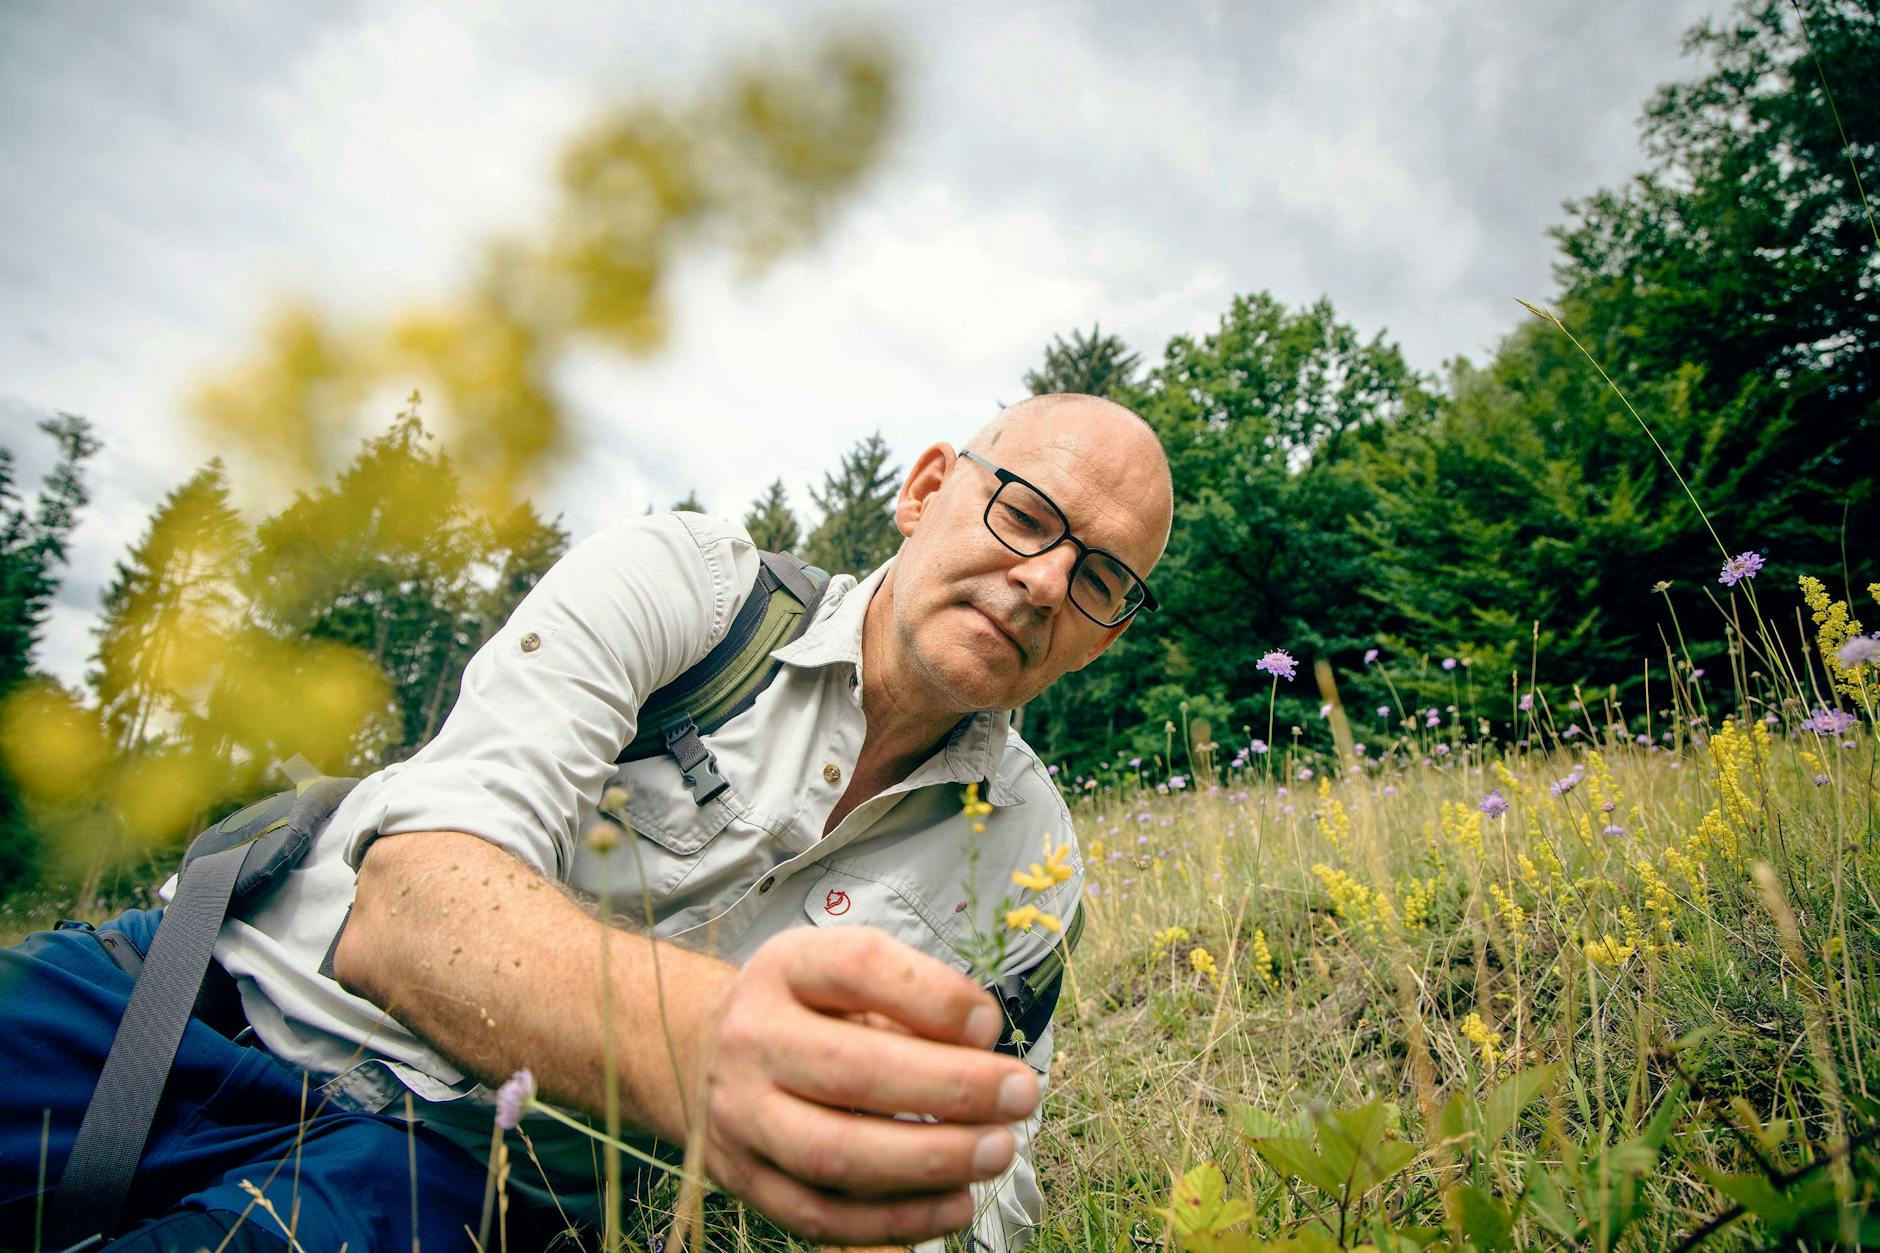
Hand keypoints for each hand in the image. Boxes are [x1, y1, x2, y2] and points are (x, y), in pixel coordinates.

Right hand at [687, 925, 1038, 1245]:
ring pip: (834, 1153)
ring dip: (929, 1160)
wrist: (706, 1056)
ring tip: (998, 1151)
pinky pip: (823, 1216)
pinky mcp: (747, 1180)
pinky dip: (897, 1221)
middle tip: (1020, 1095)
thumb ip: (910, 997)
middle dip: (951, 1087)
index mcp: (785, 968)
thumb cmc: (805, 1012)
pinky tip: (956, 1204)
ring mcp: (741, 1116)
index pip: (858, 967)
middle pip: (851, 1069)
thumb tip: (983, 1043)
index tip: (991, 1025)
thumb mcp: (844, 974)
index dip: (933, 997)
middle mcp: (752, 1039)